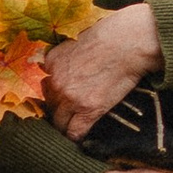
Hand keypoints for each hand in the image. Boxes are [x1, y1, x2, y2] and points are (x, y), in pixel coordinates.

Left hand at [43, 2, 164, 140]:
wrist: (130, 41)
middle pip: (49, 106)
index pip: (43, 88)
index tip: (61, 100)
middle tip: (70, 114)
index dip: (54, 95)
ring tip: (74, 127)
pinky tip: (81, 137)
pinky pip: (74, 132)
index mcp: (50, 63)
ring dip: (65, 126)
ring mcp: (70, 97)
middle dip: (58, 111)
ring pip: (59, 122)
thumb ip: (64, 57)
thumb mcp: (77, 40)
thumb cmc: (111, 35)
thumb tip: (66, 69)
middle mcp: (55, 81)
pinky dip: (76, 137)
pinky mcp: (88, 109)